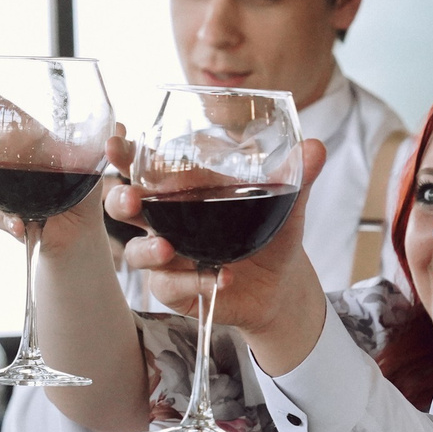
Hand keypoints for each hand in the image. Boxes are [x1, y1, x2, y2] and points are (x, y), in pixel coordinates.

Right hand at [0, 114, 124, 255]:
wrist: (78, 235)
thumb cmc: (83, 192)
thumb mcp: (93, 166)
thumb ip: (103, 148)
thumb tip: (119, 126)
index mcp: (28, 139)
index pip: (3, 111)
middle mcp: (8, 161)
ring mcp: (1, 188)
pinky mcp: (2, 215)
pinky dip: (4, 221)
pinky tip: (18, 225)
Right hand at [107, 136, 330, 333]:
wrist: (282, 284)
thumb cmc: (272, 232)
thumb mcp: (286, 202)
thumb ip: (297, 175)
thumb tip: (316, 148)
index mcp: (184, 189)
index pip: (145, 166)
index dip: (124, 155)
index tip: (116, 143)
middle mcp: (167, 220)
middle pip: (124, 207)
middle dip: (121, 200)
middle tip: (132, 200)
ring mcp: (168, 256)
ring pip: (137, 252)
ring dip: (148, 249)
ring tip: (169, 248)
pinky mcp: (176, 288)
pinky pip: (169, 285)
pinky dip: (193, 281)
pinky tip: (220, 277)